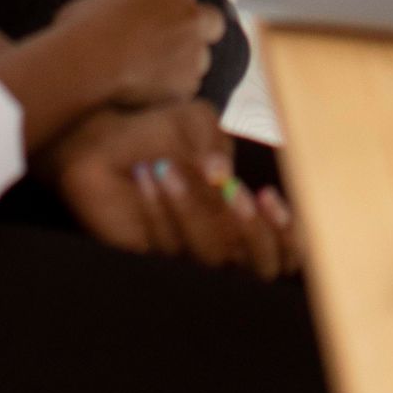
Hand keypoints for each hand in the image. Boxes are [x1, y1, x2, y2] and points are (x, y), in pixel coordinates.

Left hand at [39, 103, 300, 278]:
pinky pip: (164, 251)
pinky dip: (158, 212)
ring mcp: (186, 255)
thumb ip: (215, 145)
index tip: (268, 197)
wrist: (105, 136)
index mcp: (241, 216)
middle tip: (237, 195)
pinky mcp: (150, 260)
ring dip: (194, 212)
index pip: (284, 251)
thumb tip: (219, 175)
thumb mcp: (196, 123)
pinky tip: (147, 176)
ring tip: (169, 168)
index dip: (287, 237)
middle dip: (252, 234)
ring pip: (210, 259)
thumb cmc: (158, 130)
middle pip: (259, 270)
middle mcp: (220, 242)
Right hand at [46, 0, 221, 109]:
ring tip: (148, 81)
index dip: (174, 15)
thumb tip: (108, 18)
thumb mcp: (98, 3)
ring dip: (183, 70)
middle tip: (174, 51)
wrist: (87, 64)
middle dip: (199, 35)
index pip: (186, 0)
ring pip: (199, 63)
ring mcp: (193, 52)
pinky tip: (145, 100)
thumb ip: (121, 9)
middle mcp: (190, 16)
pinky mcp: (188, 86)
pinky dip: (171, 97)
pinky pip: (185, 92)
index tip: (159, 29)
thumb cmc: (82, 30)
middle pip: (212, 24)